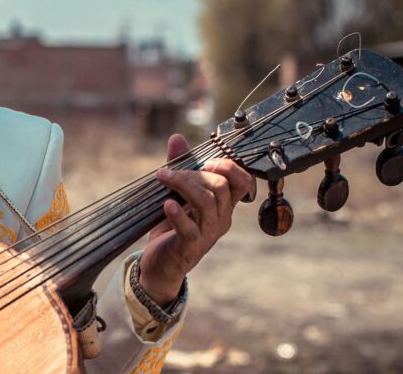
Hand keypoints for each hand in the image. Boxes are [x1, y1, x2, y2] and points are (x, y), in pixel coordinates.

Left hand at [139, 134, 254, 305]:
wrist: (160, 264)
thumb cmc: (171, 226)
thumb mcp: (176, 193)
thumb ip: (179, 166)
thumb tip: (177, 138)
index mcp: (223, 205)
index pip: (243, 182)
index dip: (230, 167)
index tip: (208, 160)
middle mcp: (221, 219)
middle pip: (220, 187)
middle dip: (193, 173)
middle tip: (168, 172)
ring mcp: (207, 234)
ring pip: (206, 202)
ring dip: (183, 185)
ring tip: (163, 178)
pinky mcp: (189, 247)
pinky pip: (189, 229)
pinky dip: (178, 215)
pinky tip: (167, 205)